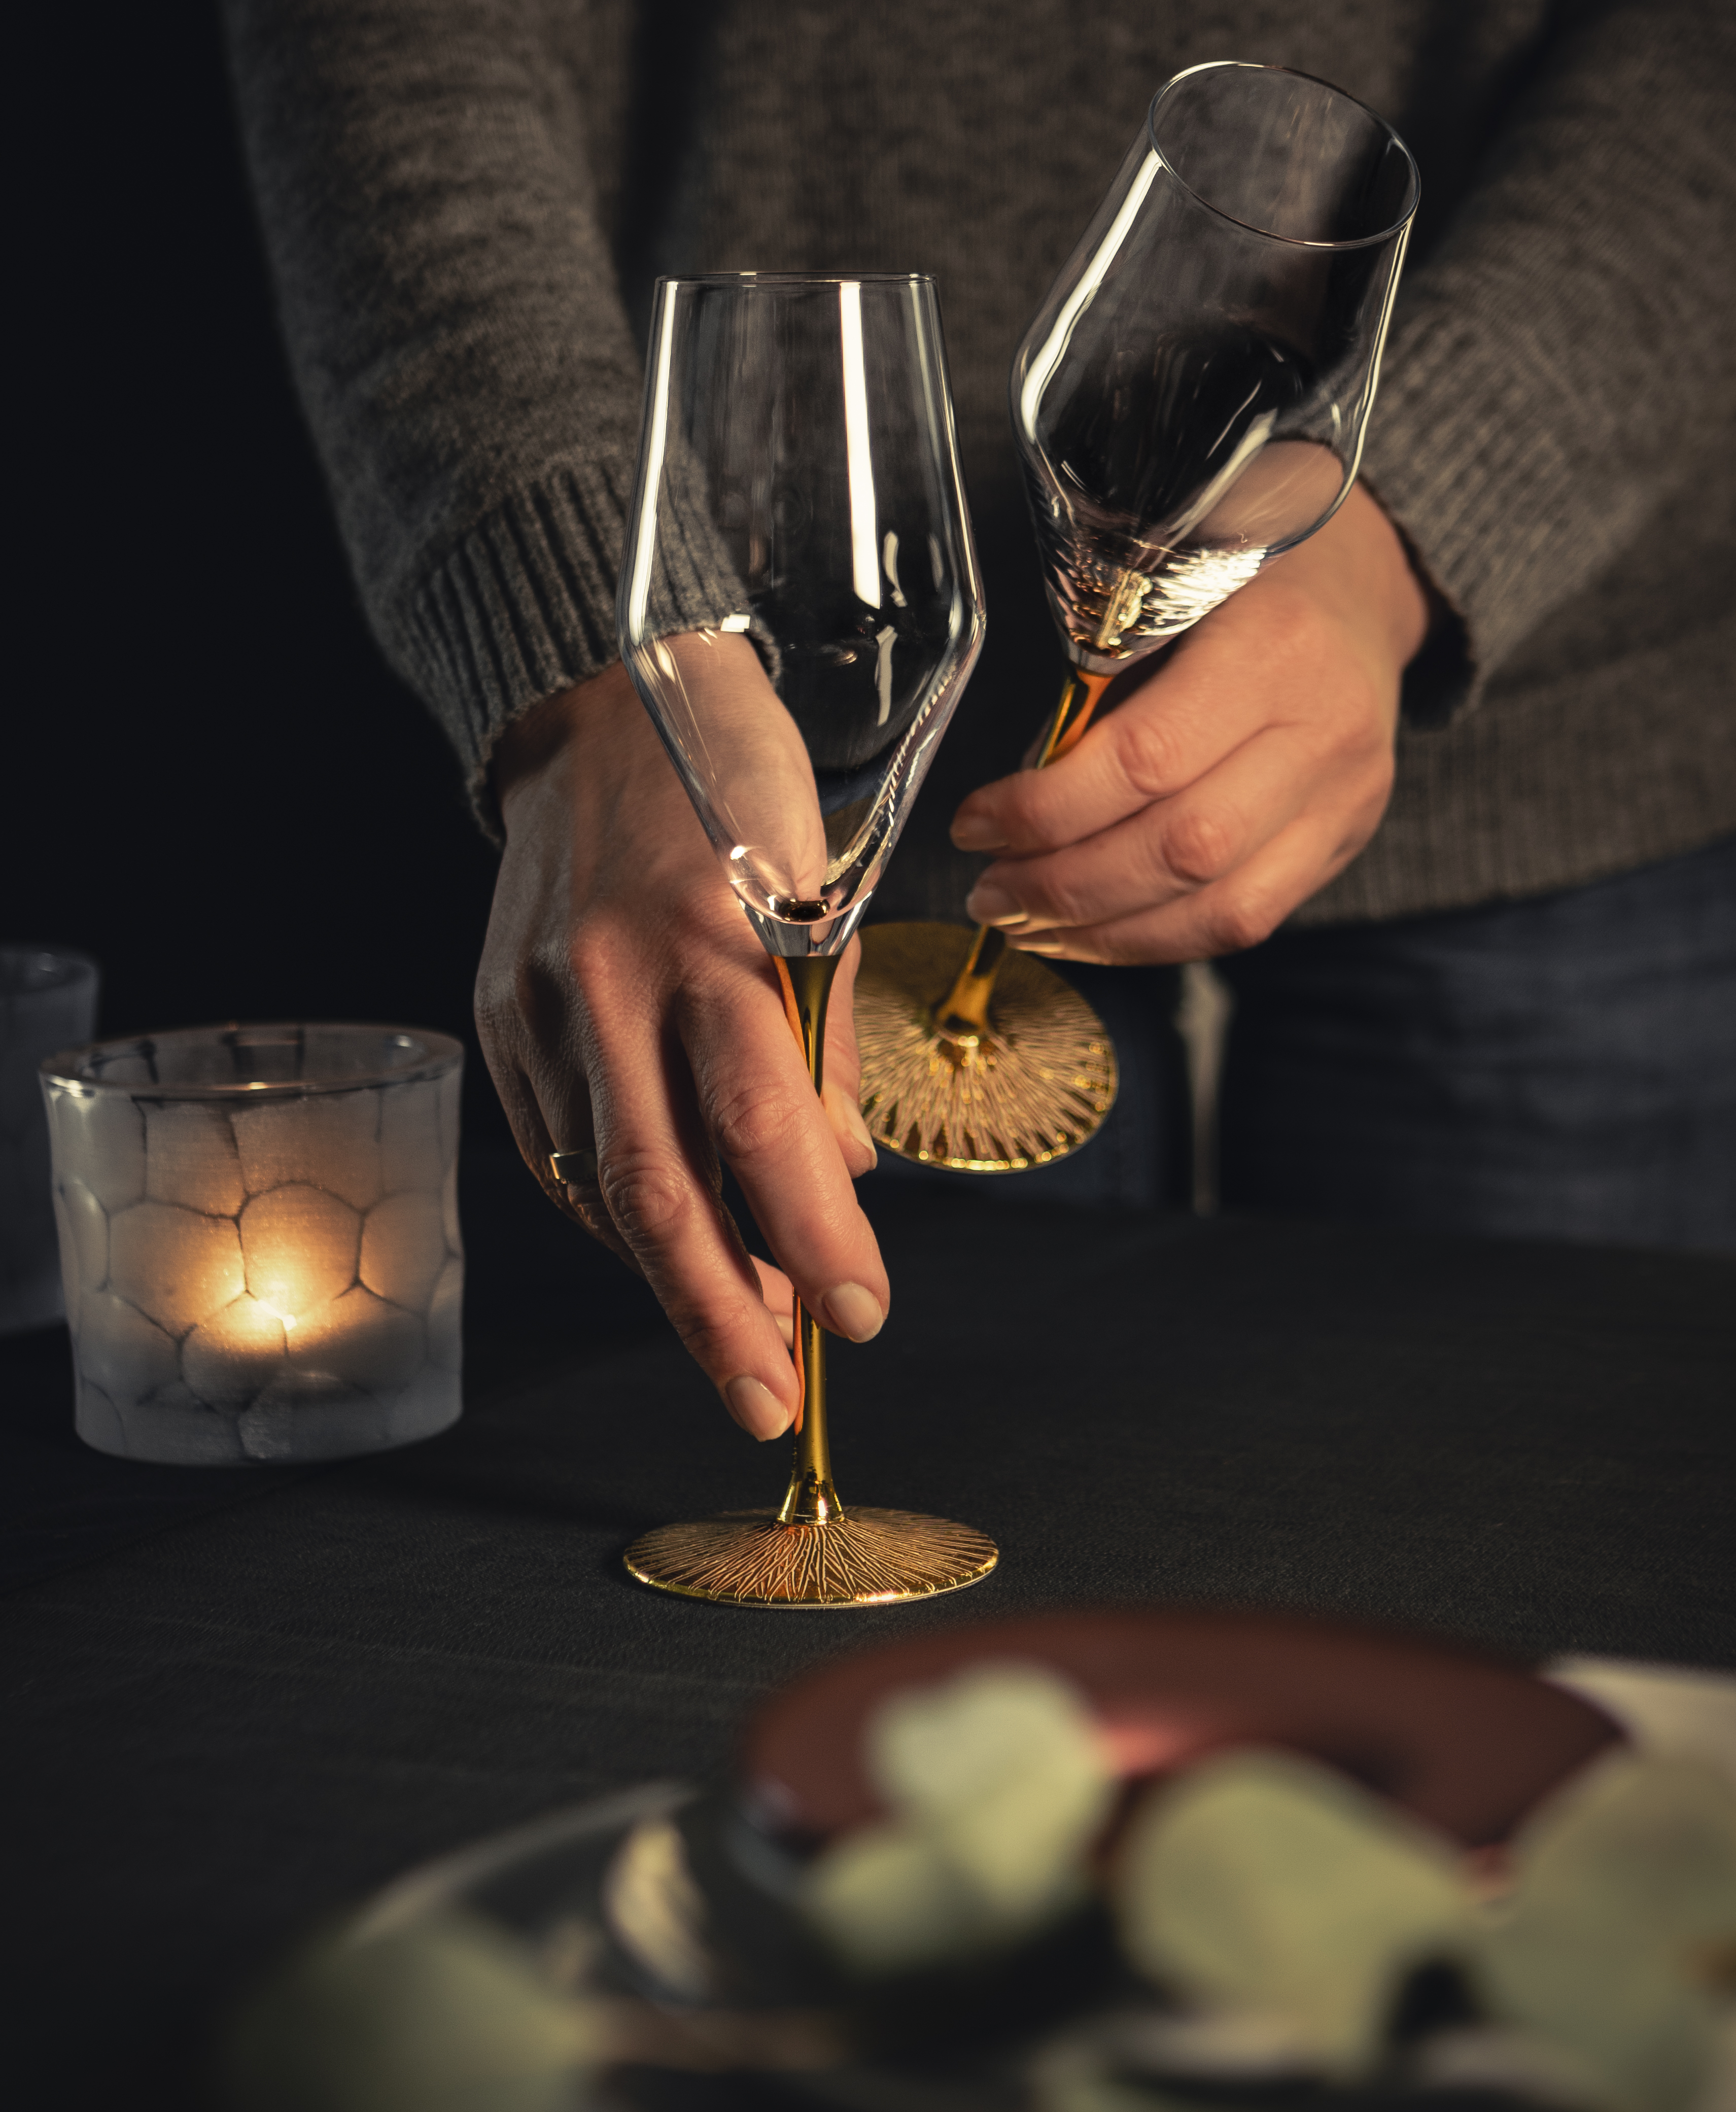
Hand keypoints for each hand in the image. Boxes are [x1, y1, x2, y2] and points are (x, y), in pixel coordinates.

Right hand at [475, 661, 883, 1440]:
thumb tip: (838, 1179)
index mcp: (713, 939)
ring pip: (600, 1188)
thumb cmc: (735, 788)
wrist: (599, 706)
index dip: (815, 1239)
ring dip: (675, 1279)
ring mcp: (540, 1005)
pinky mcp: (498, 1019)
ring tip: (742, 1336)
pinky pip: (558, 1153)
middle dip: (723, 1319)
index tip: (861, 1314)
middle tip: (770, 1405)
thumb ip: (825, 1043)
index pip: (767, 1127)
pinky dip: (616, 1217)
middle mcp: (611, 979)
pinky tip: (666, 1248)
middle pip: (662, 1190)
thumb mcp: (821, 892)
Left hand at [950, 484, 1428, 961]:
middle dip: (1064, 886)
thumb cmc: (1239, 588)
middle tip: (989, 894)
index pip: (1146, 759)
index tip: (975, 825)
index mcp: (1272, 646)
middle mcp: (1323, 730)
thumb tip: (1014, 802)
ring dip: (1102, 932)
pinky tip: (1091, 935)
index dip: (1046, 809)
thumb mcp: (1165, 601)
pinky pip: (1244, 921)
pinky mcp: (1344, 842)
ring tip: (1025, 925)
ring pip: (1217, 908)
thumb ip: (1101, 691)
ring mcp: (1345, 797)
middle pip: (1182, 848)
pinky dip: (1155, 941)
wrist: (1356, 593)